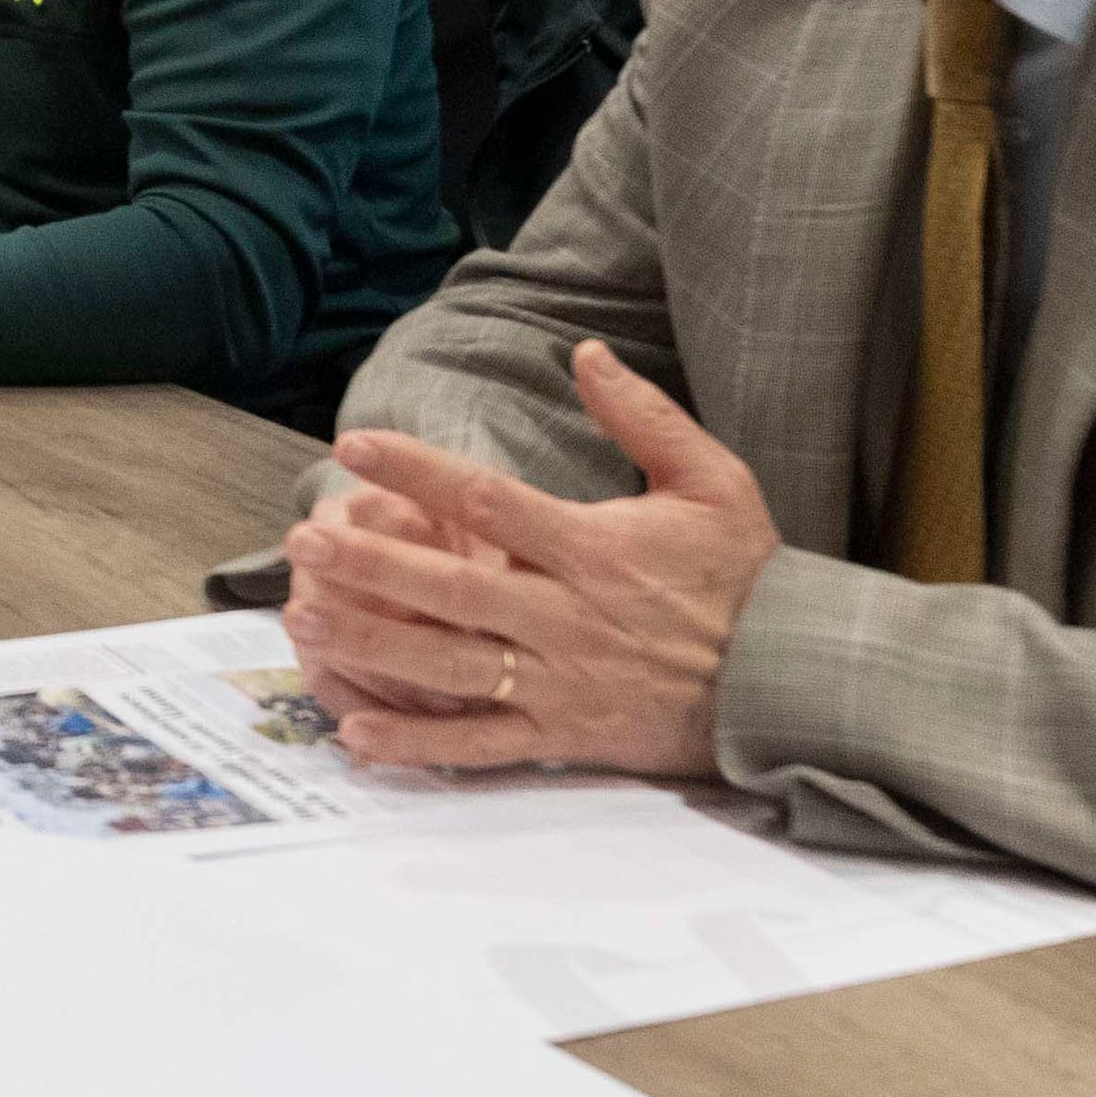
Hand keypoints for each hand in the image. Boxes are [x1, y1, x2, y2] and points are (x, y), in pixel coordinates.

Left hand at [279, 342, 772, 778]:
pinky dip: (418, 743)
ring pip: (452, 663)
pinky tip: (355, 730)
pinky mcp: (564, 736)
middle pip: (453, 587)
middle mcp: (569, 617)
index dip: (416, 471)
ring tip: (305, 616)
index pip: (488, 501)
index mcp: (596, 549)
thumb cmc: (746, 577)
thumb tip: (584, 352)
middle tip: (303, 541)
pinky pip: (480, 743)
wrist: (792, 682)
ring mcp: (562, 681)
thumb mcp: (713, 482)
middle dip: (372, 564)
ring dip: (373, 642)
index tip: (354, 445)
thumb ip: (644, 417)